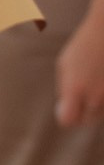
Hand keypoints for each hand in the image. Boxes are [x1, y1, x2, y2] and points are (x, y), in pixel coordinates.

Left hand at [56, 6, 103, 127]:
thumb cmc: (85, 45)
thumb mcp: (65, 64)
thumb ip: (64, 89)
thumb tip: (64, 110)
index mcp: (75, 89)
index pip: (68, 120)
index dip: (67, 115)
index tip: (67, 107)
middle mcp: (95, 95)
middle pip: (87, 120)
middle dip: (82, 112)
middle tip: (82, 95)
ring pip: (102, 114)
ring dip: (98, 106)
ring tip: (95, 84)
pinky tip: (103, 82)